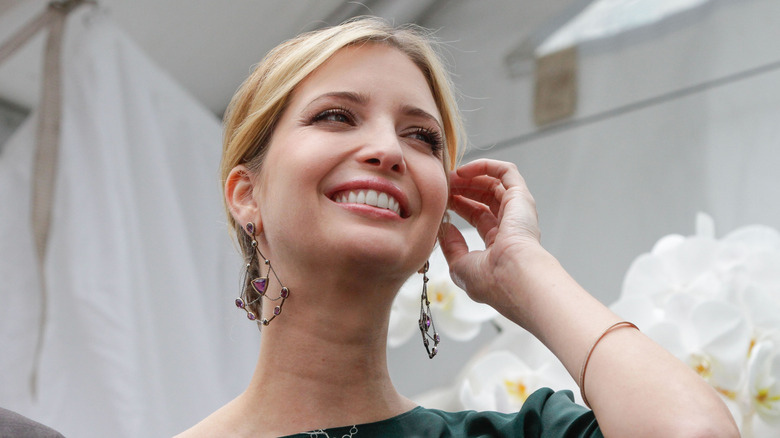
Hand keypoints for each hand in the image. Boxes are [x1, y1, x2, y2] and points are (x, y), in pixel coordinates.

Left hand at [439, 159, 542, 309]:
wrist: (512, 277)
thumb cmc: (490, 280)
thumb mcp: (460, 265)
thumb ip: (452, 247)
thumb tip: (445, 230)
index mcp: (500, 243)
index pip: (478, 215)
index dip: (459, 204)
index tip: (441, 200)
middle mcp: (511, 225)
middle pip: (485, 197)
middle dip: (462, 188)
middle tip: (443, 185)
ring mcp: (518, 210)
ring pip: (494, 183)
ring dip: (470, 177)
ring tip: (449, 176)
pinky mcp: (521, 197)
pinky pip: (506, 172)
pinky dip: (485, 166)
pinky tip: (464, 170)